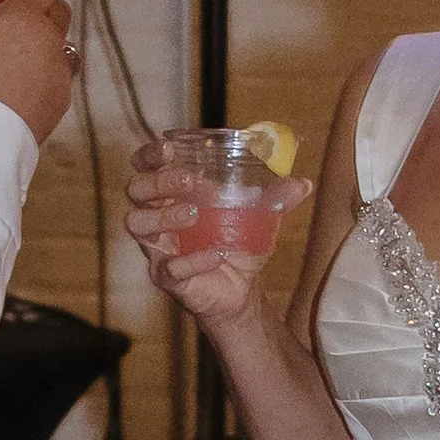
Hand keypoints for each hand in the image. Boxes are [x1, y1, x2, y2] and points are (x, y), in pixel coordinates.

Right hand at [0, 0, 77, 142]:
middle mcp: (48, 39)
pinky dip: (48, 76)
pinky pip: (61, 78)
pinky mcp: (61, 99)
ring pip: (63, 45)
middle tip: (20, 16)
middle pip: (59, 10)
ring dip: (48, 43)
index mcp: (21, 16)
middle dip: (44, 7)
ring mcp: (58, 71)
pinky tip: (24, 85)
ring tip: (22, 53)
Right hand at [125, 138, 313, 336]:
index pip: (146, 166)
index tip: (167, 148)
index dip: (150, 154)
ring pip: (137, 224)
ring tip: (194, 214)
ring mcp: (159, 248)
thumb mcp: (258, 217)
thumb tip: (302, 184)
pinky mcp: (166, 277)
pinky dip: (192, 260)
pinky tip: (215, 255)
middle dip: (159, 181)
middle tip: (189, 181)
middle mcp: (158, 217)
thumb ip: (275, 199)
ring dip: (164, 216)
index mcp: (173, 194)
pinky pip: (167, 268)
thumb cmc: (237, 244)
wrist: (241, 291)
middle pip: (136, 190)